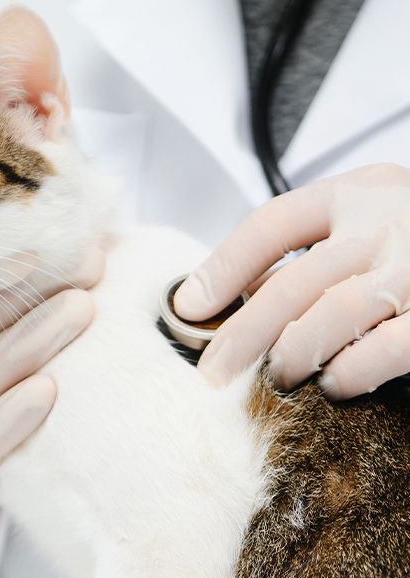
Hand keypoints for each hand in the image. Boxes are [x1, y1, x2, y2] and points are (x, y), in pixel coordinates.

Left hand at [174, 164, 409, 399]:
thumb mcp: (364, 223)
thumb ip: (307, 253)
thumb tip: (223, 299)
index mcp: (358, 193)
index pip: (271, 225)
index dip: (222, 267)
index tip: (188, 305)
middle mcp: (390, 221)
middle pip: (293, 281)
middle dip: (243, 333)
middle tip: (212, 372)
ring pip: (334, 315)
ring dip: (293, 354)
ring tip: (276, 378)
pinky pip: (386, 351)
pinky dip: (349, 373)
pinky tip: (333, 383)